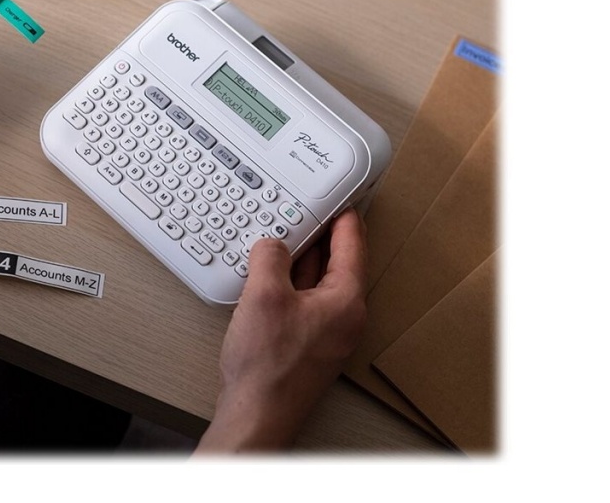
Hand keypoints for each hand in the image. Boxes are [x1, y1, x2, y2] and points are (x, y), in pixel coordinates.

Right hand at [195, 209, 367, 452]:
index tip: (340, 195)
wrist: (256, 414)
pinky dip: (290, 282)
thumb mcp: (264, 294)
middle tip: (306, 209)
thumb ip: (271, 257)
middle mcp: (344, 317)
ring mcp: (327, 332)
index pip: (352, 244)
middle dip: (319, 235)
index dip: (344, 215)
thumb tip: (272, 245)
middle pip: (337, 262)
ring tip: (282, 237)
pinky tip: (269, 277)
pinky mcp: (307, 344)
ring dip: (300, 259)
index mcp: (346, 300)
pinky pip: (303, 301)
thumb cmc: (268, 367)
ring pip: (318, 281)